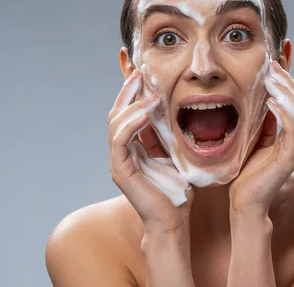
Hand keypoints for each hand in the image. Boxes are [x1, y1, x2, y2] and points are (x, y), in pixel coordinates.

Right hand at [108, 69, 192, 234]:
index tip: (144, 74)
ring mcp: (119, 161)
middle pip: (117, 113)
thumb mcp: (176, 154)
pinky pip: (120, 140)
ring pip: (116, 123)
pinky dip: (132, 123)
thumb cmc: (178, 190)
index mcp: (135, 146)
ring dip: (133, 105)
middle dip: (128, 92)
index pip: (128, 113)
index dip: (133, 93)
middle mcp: (123, 152)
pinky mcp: (120, 170)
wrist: (174, 219)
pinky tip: (146, 113)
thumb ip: (169, 134)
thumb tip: (175, 108)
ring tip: (151, 94)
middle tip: (140, 73)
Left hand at [229, 61, 293, 215]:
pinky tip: (270, 102)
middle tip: (272, 66)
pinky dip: (283, 113)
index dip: (287, 80)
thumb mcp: (252, 138)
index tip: (272, 63)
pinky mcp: (289, 159)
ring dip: (287, 93)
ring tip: (271, 80)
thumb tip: (261, 95)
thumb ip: (261, 120)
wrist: (244, 201)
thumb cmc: (245, 171)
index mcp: (290, 134)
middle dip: (288, 81)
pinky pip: (292, 130)